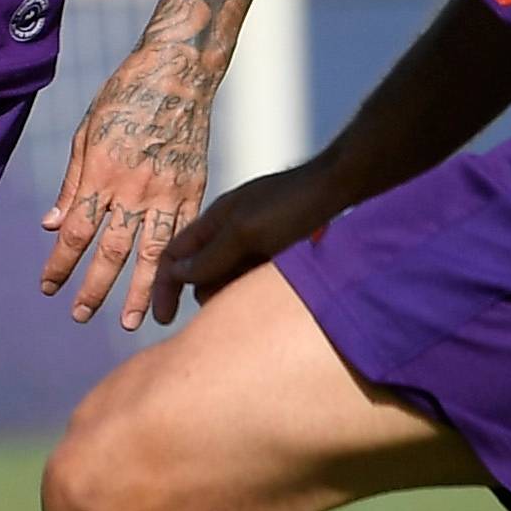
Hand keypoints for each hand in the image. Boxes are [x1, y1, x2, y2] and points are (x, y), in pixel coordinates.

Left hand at [41, 36, 218, 326]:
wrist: (177, 74)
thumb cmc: (124, 97)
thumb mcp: (86, 133)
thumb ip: (71, 183)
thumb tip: (50, 225)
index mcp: (102, 173)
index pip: (76, 232)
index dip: (60, 263)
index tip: (48, 287)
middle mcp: (134, 188)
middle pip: (112, 251)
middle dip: (95, 288)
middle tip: (80, 316)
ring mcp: (168, 192)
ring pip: (153, 253)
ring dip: (140, 291)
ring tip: (131, 322)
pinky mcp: (194, 190)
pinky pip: (185, 236)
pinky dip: (179, 265)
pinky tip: (174, 289)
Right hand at [161, 159, 353, 306]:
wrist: (348, 189)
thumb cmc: (296, 204)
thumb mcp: (247, 231)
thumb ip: (211, 254)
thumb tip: (177, 276)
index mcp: (216, 221)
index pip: (174, 255)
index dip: (163, 286)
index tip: (162, 320)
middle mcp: (233, 233)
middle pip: (202, 274)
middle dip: (204, 295)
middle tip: (226, 313)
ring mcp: (258, 244)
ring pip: (231, 281)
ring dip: (234, 297)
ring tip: (256, 304)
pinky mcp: (282, 255)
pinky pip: (257, 282)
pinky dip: (256, 293)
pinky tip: (273, 299)